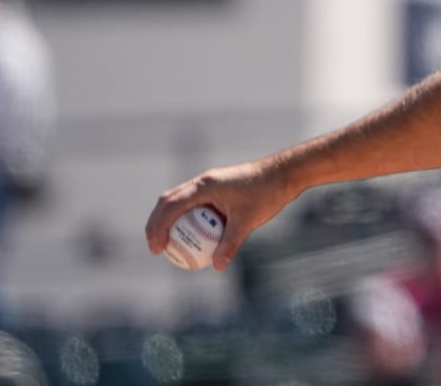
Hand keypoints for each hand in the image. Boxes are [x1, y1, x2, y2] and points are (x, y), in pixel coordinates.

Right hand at [145, 160, 294, 271]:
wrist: (284, 173)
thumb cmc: (267, 193)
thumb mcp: (248, 221)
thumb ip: (230, 243)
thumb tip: (217, 267)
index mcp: (204, 186)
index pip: (170, 206)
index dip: (157, 228)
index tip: (158, 250)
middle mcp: (202, 181)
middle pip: (167, 202)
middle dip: (156, 225)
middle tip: (157, 250)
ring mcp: (208, 183)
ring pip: (178, 201)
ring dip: (168, 220)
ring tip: (167, 245)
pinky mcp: (216, 187)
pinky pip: (193, 204)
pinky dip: (186, 218)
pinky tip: (192, 237)